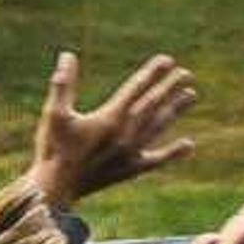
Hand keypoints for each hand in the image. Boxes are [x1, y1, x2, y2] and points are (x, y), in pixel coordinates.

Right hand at [27, 50, 197, 209]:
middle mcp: (125, 134)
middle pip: (153, 104)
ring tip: (191, 95)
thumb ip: (62, 84)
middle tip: (186, 74)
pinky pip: (157, 159)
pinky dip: (173, 152)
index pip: (136, 89)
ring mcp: (131, 153)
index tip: (168, 61)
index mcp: (109, 118)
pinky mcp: (130, 169)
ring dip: (175, 110)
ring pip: (158, 126)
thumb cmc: (52, 149)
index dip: (152, 73)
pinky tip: (189, 145)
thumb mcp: (54, 113)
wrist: (56, 189)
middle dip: (169, 87)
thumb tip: (67, 55)